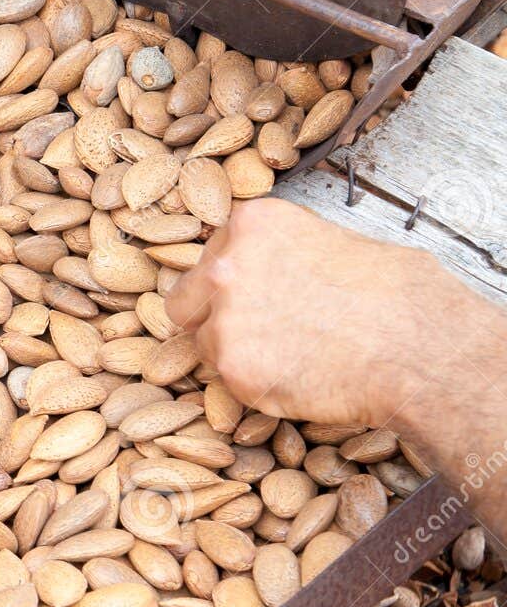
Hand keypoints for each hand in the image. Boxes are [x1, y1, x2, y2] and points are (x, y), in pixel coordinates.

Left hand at [166, 198, 461, 426]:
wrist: (421, 346)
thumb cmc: (396, 295)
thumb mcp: (335, 241)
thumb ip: (280, 251)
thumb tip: (264, 266)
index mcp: (252, 224)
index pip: (212, 253)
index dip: (232, 279)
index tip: (254, 294)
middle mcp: (225, 266)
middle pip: (186, 298)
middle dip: (210, 315)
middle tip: (256, 331)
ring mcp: (224, 319)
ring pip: (204, 342)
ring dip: (235, 352)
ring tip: (294, 354)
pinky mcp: (232, 368)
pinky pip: (226, 380)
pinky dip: (253, 383)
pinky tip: (297, 375)